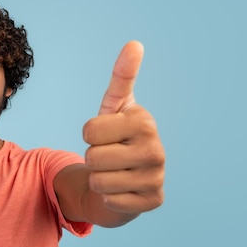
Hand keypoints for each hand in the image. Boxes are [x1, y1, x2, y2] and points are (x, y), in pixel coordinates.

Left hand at [82, 41, 164, 214]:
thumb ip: (121, 77)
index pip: (88, 131)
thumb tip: (134, 44)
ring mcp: (157, 178)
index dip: (89, 134)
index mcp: (144, 122)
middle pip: (93, 157)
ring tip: (114, 172)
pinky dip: (109, 198)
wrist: (126, 176)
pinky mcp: (153, 202)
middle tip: (109, 156)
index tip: (105, 135)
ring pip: (99, 182)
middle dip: (93, 158)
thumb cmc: (115, 137)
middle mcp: (156, 150)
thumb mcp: (114, 107)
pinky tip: (122, 189)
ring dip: (99, 179)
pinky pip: (110, 202)